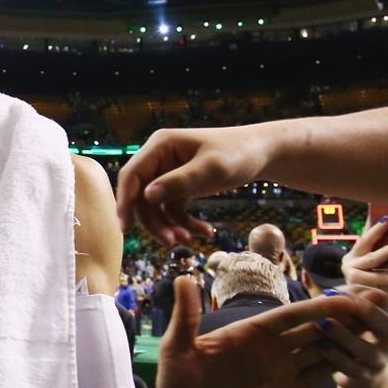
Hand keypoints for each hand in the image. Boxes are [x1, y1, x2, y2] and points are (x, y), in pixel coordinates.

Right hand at [116, 126, 271, 244]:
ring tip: (190, 240)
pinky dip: (185, 224)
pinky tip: (205, 232)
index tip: (126, 228)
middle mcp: (159, 159)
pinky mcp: (180, 187)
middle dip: (155, 222)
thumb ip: (179, 182)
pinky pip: (173, 211)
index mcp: (160, 146)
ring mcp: (168, 174)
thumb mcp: (211, 169)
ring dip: (170, 226)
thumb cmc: (238, 154)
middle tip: (171, 242)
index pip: (131, 175)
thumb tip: (146, 197)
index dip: (125, 201)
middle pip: (142, 196)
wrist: (263, 154)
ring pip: (156, 208)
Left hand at [145, 275, 387, 387]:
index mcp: (248, 332)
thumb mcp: (178, 348)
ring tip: (374, 333)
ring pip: (319, 351)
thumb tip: (184, 277)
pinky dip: (336, 369)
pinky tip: (357, 361)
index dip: (317, 306)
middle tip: (372, 308)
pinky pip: (316, 378)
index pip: (290, 315)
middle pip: (312, 329)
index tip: (344, 297)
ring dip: (344, 342)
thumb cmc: (176, 384)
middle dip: (340, 319)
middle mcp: (269, 348)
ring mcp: (279, 372)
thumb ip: (186, 315)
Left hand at [321, 285, 387, 387]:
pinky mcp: (363, 378)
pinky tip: (320, 346)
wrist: (357, 374)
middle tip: (332, 301)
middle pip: (385, 326)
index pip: (382, 305)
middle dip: (362, 312)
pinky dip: (335, 357)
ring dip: (343, 335)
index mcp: (387, 324)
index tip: (333, 290)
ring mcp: (377, 362)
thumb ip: (345, 303)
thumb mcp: (349, 319)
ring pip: (365, 349)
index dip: (360, 297)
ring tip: (321, 323)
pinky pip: (351, 368)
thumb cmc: (349, 336)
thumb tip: (336, 291)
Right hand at [341, 216, 387, 300]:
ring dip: (387, 258)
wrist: (367, 304)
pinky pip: (378, 281)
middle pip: (366, 247)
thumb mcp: (375, 263)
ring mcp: (351, 275)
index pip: (364, 237)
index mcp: (353, 253)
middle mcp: (349, 263)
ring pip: (372, 265)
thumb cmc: (374, 280)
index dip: (374, 226)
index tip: (387, 216)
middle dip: (380, 239)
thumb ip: (379, 249)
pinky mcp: (357, 287)